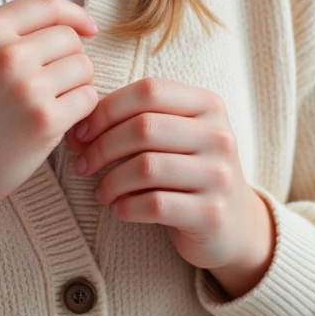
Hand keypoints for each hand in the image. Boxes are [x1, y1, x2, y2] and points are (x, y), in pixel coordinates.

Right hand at [0, 0, 98, 267]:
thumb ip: (6, 36)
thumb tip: (64, 24)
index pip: (47, 4)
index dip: (74, 14)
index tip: (87, 29)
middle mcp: (5, 52)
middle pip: (70, 38)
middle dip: (70, 59)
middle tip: (52, 84)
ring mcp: (27, 86)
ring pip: (84, 67)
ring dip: (76, 85)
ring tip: (51, 104)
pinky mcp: (45, 121)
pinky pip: (87, 99)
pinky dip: (80, 111)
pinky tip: (56, 122)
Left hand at [65, 78, 275, 297]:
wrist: (235, 224)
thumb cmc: (190, 172)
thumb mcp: (177, 136)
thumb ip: (139, 119)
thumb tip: (79, 125)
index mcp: (208, 106)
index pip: (149, 91)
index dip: (106, 109)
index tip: (81, 132)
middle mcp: (219, 136)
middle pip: (144, 128)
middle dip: (102, 147)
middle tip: (83, 165)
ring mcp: (218, 176)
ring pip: (146, 167)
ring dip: (110, 181)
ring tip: (101, 192)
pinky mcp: (211, 213)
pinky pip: (154, 205)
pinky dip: (126, 207)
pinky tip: (120, 209)